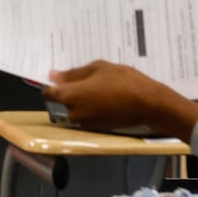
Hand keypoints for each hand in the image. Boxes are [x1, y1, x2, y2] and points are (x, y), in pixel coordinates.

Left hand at [42, 60, 197, 139]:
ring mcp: (84, 123)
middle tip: (90, 79)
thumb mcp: (99, 68)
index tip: (62, 77)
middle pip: (63, 101)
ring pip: (75, 108)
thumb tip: (53, 76)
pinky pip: (87, 115)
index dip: (53, 84)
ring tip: (102, 87)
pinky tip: (107, 98)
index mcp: (70, 96)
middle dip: (72, 91)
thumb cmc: (124, 81)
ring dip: (82, 99)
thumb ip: (73, 73)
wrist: (149, 104)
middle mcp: (73, 113)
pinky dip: (92, 107)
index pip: (48, 93)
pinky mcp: (96, 128)